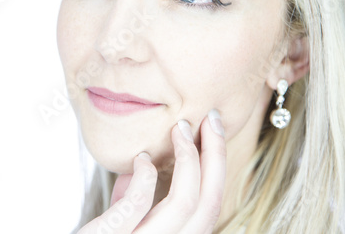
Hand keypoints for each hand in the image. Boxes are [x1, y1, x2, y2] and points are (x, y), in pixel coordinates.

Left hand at [77, 110, 226, 233]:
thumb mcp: (126, 223)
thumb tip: (147, 162)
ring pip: (183, 205)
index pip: (210, 205)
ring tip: (178, 129)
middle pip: (207, 203)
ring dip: (186, 160)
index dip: (218, 166)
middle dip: (214, 156)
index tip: (214, 130)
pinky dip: (145, 178)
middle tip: (209, 120)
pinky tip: (140, 159)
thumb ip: (139, 199)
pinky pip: (138, 205)